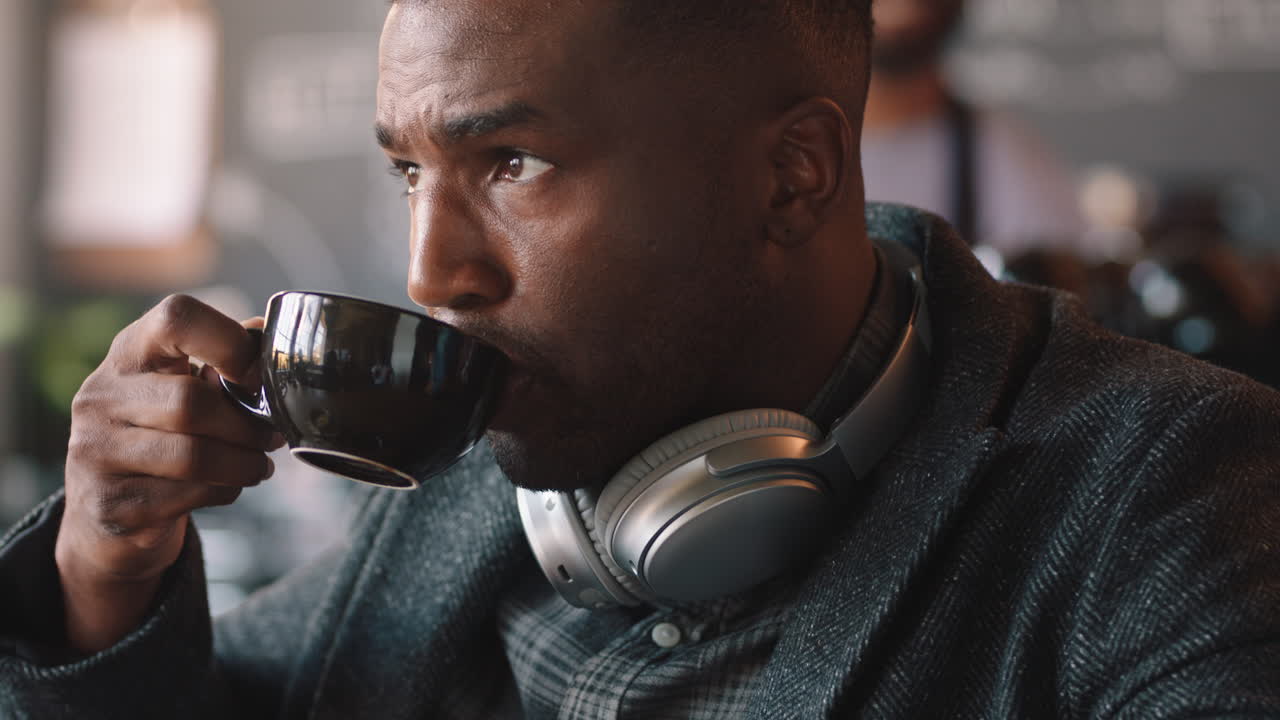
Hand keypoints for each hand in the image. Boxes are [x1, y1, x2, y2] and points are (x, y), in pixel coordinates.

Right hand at [55, 294, 283, 652]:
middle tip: (270, 438)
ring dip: (243, 463)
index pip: (175, 317)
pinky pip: (186, 496)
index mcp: (129, 354)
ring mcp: (93, 452)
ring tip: (255, 466)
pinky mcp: (106, 504)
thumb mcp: (188, 392)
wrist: (110, 523)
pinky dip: (220, 494)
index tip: (257, 371)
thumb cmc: (164, 443)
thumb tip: (286, 333)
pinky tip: (222, 491)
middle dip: (248, 425)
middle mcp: (101, 396)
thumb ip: (231, 361)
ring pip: (195, 451)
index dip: (228, 340)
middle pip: (195, 399)